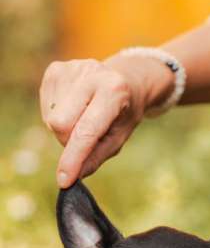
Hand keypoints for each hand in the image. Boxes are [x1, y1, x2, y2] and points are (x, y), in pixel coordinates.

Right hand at [40, 56, 172, 187]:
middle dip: (68, 141)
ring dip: (64, 129)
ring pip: (51, 118)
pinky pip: (46, 107)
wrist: (126, 80)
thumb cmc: (124, 113)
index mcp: (114, 91)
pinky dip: (57, 115)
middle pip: (60, 124)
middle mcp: (91, 73)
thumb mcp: (119, 138)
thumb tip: (74, 176)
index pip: (86, 131)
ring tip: (83, 118)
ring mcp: (71, 67)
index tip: (63, 180)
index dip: (73, 158)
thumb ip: (96, 157)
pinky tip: (74, 108)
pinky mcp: (56, 69)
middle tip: (85, 139)